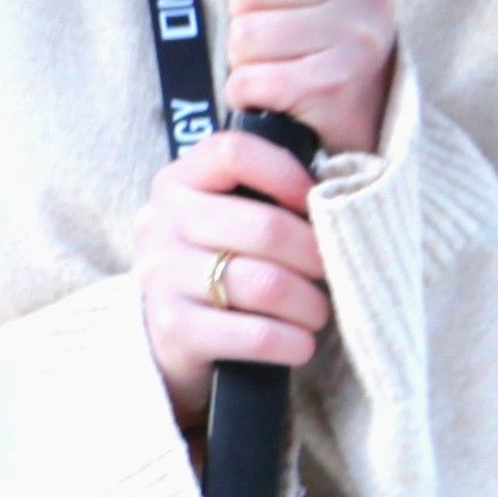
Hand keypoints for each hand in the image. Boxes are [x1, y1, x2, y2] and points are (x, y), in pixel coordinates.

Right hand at [138, 125, 326, 427]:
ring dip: (310, 304)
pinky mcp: (175, 329)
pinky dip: (293, 342)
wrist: (172, 335)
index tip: (314, 201)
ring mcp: (162, 276)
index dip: (286, 174)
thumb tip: (336, 199)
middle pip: (266, 227)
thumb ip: (265, 197)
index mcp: (177, 183)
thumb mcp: (226, 217)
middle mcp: (161, 223)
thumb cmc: (220, 263)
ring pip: (267, 285)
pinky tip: (300, 343)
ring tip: (317, 311)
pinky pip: (256, 335)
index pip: (233, 153)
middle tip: (331, 270)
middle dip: (315, 254)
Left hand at [224, 0, 397, 158]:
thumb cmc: (327, 48)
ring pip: (244, 32)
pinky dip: (247, 92)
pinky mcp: (330, 86)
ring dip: (245, 58)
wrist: (368, 128)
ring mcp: (354, 40)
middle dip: (245, 12)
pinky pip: (248, 79)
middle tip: (274, 34)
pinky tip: (274, 94)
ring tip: (278, 66)